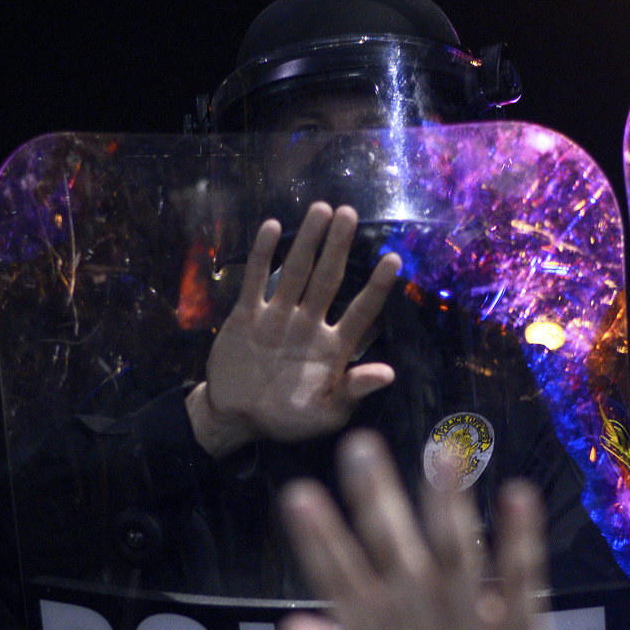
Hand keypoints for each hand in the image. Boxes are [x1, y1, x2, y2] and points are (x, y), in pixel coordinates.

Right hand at [189, 202, 400, 456]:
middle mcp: (309, 324)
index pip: (361, 311)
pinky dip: (264, 255)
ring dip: (308, 241)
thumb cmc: (287, 420)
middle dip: (339, 247)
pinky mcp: (247, 315)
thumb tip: (388, 375)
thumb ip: (353, 390)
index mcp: (333, 348)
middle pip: (328, 279)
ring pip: (296, 272)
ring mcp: (278, 316)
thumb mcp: (326, 414)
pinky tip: (273, 227)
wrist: (236, 418)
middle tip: (349, 213)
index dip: (377, 287)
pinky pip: (257, 281)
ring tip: (321, 209)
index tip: (394, 259)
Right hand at [279, 432, 581, 629]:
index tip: (299, 494)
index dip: (321, 541)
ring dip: (448, 507)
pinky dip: (520, 543)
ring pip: (457, 563)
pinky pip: (522, 589)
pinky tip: (518, 496)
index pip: (345, 589)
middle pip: (395, 562)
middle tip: (358, 446)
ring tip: (441, 452)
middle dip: (375, 502)